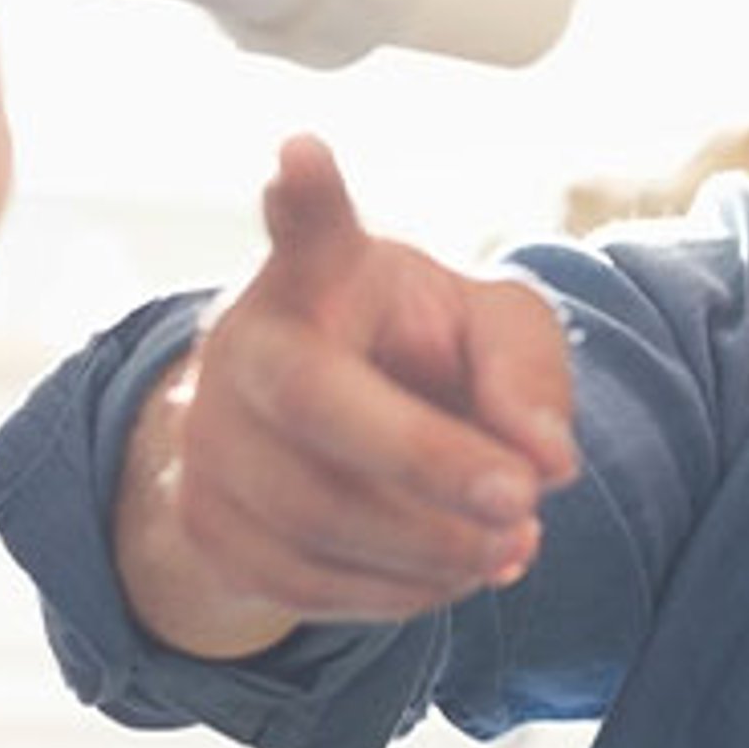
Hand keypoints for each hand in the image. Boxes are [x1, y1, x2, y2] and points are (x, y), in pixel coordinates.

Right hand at [119, 136, 579, 657]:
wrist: (317, 435)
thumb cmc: (417, 356)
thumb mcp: (492, 331)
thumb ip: (529, 372)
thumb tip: (545, 463)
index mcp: (321, 273)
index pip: (309, 228)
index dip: (304, 196)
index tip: (301, 153)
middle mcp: (246, 343)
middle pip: (320, 405)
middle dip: (429, 463)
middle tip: (524, 502)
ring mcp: (209, 437)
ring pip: (315, 515)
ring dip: (433, 548)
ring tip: (511, 544)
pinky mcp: (203, 523)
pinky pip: (305, 583)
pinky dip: (397, 594)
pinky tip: (454, 574)